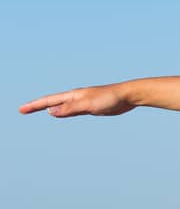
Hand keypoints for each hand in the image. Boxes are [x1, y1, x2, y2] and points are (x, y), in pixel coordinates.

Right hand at [17, 83, 134, 117]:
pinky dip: (62, 111)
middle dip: (36, 105)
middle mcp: (75, 97)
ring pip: (60, 105)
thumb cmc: (109, 98)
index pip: (49, 101)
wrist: (128, 95)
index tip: (22, 110)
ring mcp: (82, 101)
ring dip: (48, 107)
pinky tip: (60, 113)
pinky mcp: (90, 107)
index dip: (34, 106)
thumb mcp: (88, 105)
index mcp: (73, 95)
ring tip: (36, 109)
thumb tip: (51, 111)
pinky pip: (71, 109)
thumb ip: (70, 108)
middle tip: (23, 110)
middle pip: (51, 102)